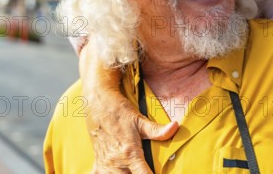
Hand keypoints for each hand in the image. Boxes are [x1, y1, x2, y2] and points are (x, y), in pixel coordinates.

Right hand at [80, 39, 178, 172]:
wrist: (97, 104)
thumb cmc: (119, 111)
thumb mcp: (139, 120)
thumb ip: (157, 129)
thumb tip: (175, 127)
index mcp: (130, 153)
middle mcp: (116, 162)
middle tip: (144, 167)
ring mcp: (105, 164)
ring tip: (133, 168)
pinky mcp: (97, 163)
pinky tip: (116, 170)